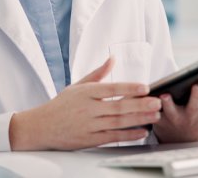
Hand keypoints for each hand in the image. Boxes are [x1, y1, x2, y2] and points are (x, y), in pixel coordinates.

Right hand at [9, 57, 161, 149]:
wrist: (40, 127)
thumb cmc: (61, 105)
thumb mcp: (77, 85)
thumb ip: (98, 73)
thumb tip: (113, 58)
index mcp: (86, 92)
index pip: (111, 88)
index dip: (129, 88)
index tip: (145, 87)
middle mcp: (88, 109)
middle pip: (118, 106)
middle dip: (140, 104)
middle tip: (157, 102)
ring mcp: (89, 125)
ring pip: (118, 122)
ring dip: (139, 119)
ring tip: (155, 116)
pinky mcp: (89, 140)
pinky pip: (112, 137)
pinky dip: (128, 135)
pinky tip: (141, 131)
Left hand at [152, 77, 197, 142]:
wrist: (177, 141)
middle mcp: (193, 114)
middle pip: (196, 103)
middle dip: (197, 94)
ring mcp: (175, 116)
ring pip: (171, 108)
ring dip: (168, 103)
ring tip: (165, 95)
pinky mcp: (158, 116)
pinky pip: (152, 109)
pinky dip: (149, 103)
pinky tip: (147, 93)